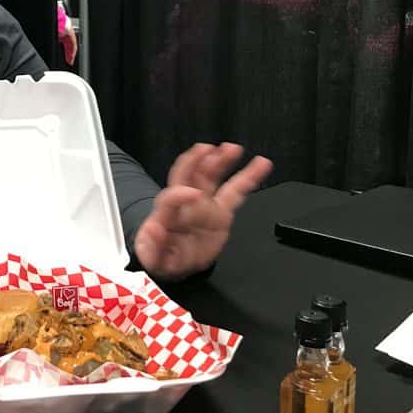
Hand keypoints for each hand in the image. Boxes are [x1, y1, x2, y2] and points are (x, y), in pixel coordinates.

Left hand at [133, 143, 272, 279]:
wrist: (174, 263)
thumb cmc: (160, 255)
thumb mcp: (151, 255)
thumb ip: (151, 246)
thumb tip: (153, 229)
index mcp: (166, 214)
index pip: (169, 199)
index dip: (179, 194)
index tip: (194, 193)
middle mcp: (185, 204)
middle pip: (188, 177)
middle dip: (197, 162)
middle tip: (208, 150)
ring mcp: (204, 205)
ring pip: (211, 178)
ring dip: (220, 161)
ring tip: (232, 148)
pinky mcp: (221, 212)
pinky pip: (236, 192)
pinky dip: (249, 178)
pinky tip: (262, 163)